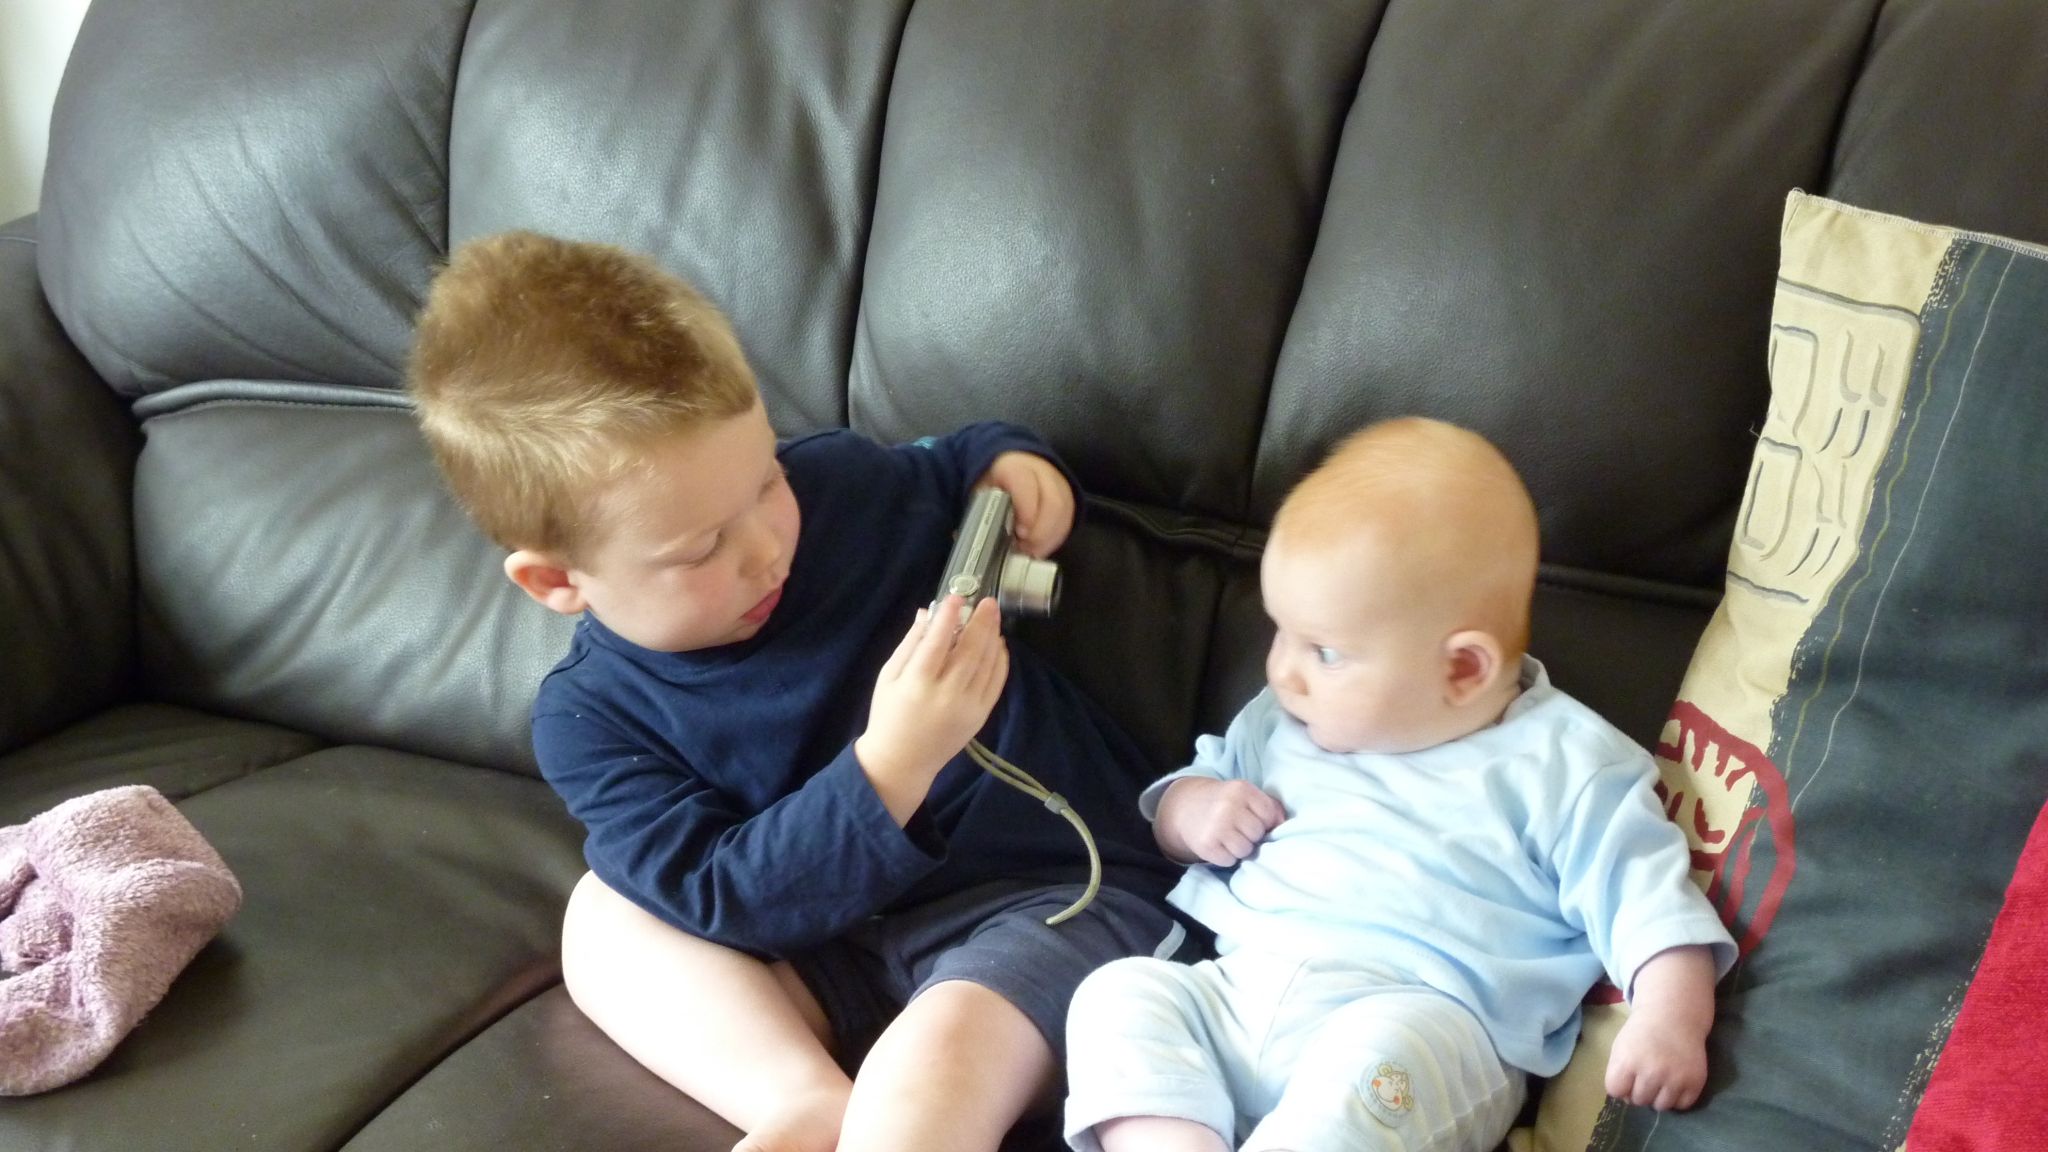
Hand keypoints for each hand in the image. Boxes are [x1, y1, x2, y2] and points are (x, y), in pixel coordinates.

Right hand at [855, 596, 1008, 822]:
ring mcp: (967, 707)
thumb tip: (928, 613)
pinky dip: (1000, 661)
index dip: (948, 616)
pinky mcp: (980, 716)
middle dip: (981, 622)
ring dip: (992, 637)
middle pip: (970, 651)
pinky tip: (998, 645)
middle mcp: (945, 694)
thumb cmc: (888, 715)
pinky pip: (996, 683)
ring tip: (993, 617)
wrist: (903, 761)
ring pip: (987, 664)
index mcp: (916, 683)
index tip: (956, 596)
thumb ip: (910, 644)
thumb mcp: (888, 676)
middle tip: (988, 602)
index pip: (937, 642)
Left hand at [977, 451, 1074, 557]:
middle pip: (1052, 501)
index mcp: (1014, 465)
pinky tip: (1040, 548)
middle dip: (1041, 530)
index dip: (1027, 510)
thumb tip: (967, 537)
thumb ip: (980, 509)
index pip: (1026, 484)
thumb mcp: (981, 490)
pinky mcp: (1067, 497)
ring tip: (1030, 551)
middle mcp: (1042, 471)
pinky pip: (1068, 519)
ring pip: (1064, 511)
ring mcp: (1058, 483)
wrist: (1009, 464)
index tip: (1020, 533)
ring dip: (1049, 537)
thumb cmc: (993, 482)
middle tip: (1025, 548)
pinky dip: (1055, 538)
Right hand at [1152, 777, 1284, 866]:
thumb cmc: (1226, 804)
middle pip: (1257, 834)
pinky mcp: (1206, 845)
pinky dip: (1226, 857)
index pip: (1269, 816)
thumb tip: (1283, 825)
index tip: (1253, 819)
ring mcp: (1216, 826)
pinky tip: (1219, 844)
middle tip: (1238, 829)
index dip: (1265, 822)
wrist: (1186, 807)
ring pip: (1245, 850)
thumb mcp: (1246, 796)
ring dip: (1240, 848)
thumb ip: (1270, 807)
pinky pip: (1229, 860)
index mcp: (1242, 789)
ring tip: (1229, 837)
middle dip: (1251, 835)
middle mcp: (1228, 806)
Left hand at [1605, 946, 1716, 1110]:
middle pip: (1638, 1101)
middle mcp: (1651, 1072)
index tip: (1627, 1076)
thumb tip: (1626, 1099)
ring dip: (1659, 1097)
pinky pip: (1682, 1105)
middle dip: (1639, 1091)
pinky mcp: (1695, 1082)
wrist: (1675, 1014)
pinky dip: (1678, 1098)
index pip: (1615, 1091)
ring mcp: (1675, 1078)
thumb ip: (1618, 1072)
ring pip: (1660, 1106)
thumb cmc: (1643, 1032)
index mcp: (1627, 1061)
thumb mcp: (1620, 1047)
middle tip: (1646, 1075)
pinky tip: (1676, 1081)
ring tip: (1661, 1079)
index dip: (1620, 1085)